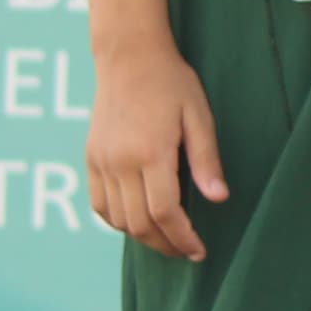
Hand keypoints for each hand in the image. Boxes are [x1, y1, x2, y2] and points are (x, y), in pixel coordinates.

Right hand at [84, 37, 225, 260]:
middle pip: (140, 223)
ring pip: (117, 219)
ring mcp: (101, 161)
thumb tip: (218, 199)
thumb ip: (207, 160)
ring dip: (142, 237)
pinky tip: (138, 222)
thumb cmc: (171, 84)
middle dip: (165, 245)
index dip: (182, 238)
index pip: (165, 212)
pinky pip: (99, 203)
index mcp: (151, 153)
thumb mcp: (199, 117)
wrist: (128, 58)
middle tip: (187, 252)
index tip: (199, 251)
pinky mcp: (91, 158)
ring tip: (167, 240)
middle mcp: (120, 162)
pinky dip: (117, 221)